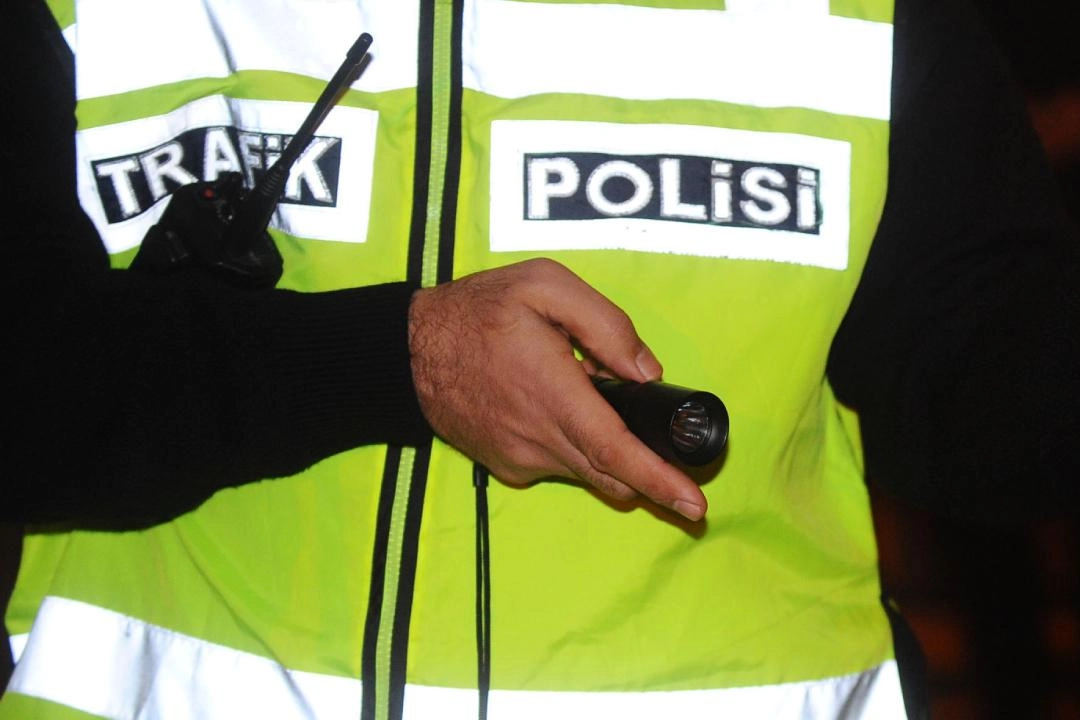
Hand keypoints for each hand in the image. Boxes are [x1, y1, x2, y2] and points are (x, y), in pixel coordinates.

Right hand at [408, 258, 706, 520]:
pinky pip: (557, 466)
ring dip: (606, 451)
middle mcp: (538, 438)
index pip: (616, 452)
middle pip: (612, 476)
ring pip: (587, 471)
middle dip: (651, 477)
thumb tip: (646, 371)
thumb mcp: (544, 285)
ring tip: (585, 398)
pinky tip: (553, 408)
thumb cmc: (477, 311)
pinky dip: (572, 447)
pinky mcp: (506, 467)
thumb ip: (605, 324)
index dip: (659, 480)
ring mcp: (520, 460)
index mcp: (554, 394)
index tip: (695, 502)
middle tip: (673, 460)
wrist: (406, 352)